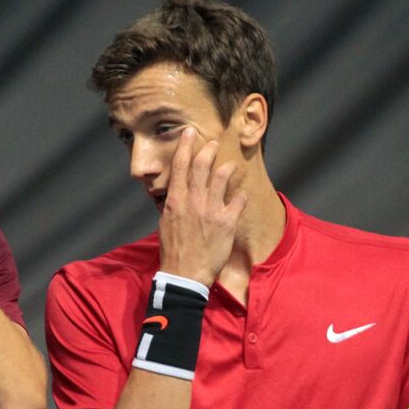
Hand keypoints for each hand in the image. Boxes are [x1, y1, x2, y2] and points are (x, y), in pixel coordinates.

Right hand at [157, 128, 247, 286]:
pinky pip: (238, 200)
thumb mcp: (166, 224)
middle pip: (201, 166)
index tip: (190, 133)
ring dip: (227, 167)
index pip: (180, 166)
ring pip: (221, 178)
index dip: (185, 146)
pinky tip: (242, 192)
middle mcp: (193, 202)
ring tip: (230, 164)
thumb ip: (173, 206)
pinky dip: (240, 194)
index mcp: (175, 201)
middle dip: (208, 149)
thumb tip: (176, 194)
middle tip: (213, 141)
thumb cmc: (173, 252)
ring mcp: (210, 211)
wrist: (184, 275)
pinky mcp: (226, 223)